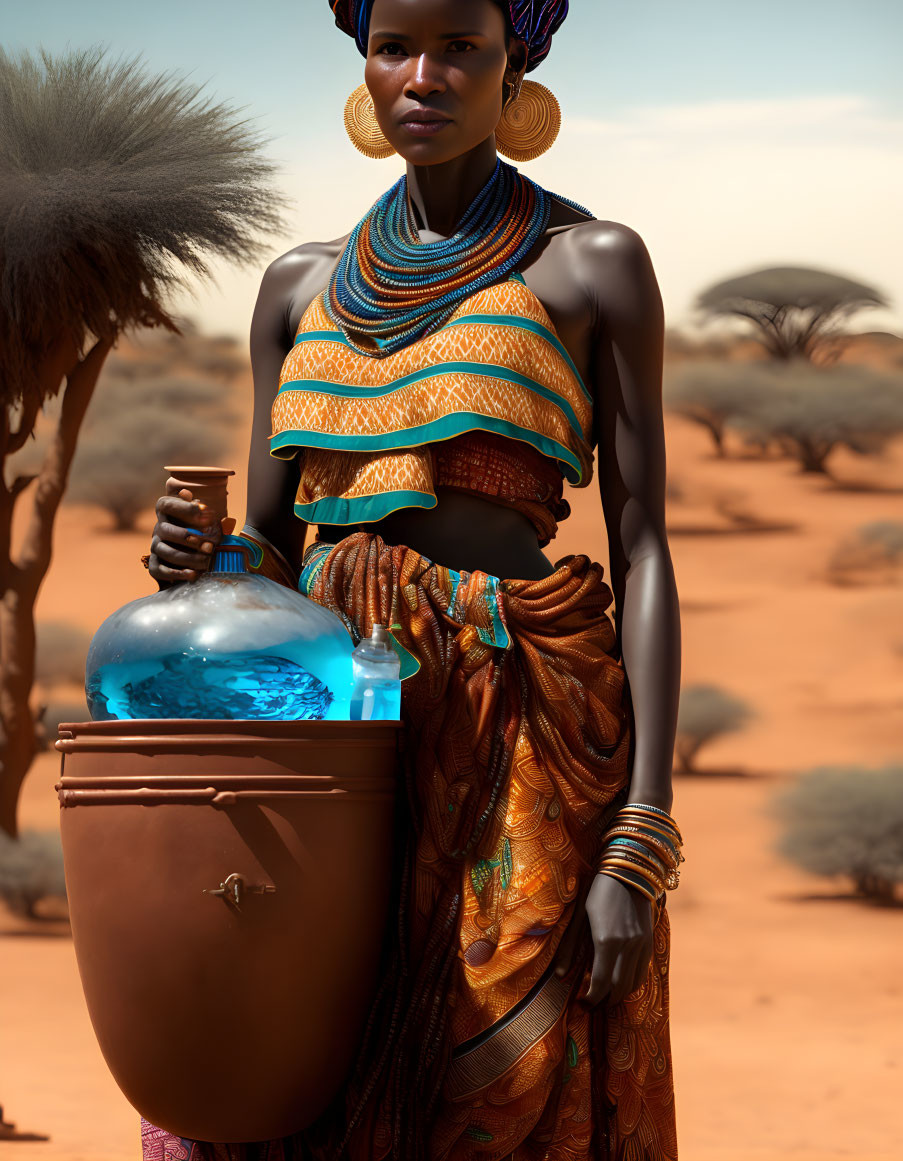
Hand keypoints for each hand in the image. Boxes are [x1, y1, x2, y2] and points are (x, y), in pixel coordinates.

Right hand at [148, 488, 222, 585]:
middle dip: (188, 538)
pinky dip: (177, 573)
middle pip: (165, 530)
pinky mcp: (155, 566)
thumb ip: (198, 508)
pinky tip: (193, 574)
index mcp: (167, 512)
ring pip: (166, 551)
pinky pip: (161, 570)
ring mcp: (156, 547)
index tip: (205, 512)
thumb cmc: (201, 531)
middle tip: (210, 546)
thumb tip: (186, 492)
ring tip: (206, 561)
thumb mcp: (203, 518)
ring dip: (187, 557)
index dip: (184, 508)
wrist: (194, 557)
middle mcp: (159, 528)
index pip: (166, 504)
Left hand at [553, 873, 654, 1006]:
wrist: (628, 872)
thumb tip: (560, 975)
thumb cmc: (598, 891)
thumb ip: (570, 947)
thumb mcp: (579, 917)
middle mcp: (627, 947)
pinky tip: (619, 980)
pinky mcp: (649, 941)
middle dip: (604, 1000)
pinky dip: (631, 982)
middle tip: (590, 1003)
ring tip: (604, 994)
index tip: (581, 1004)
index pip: (600, 984)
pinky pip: (642, 972)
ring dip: (619, 994)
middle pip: (618, 989)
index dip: (591, 999)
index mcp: (606, 941)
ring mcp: (641, 945)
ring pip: (633, 984)